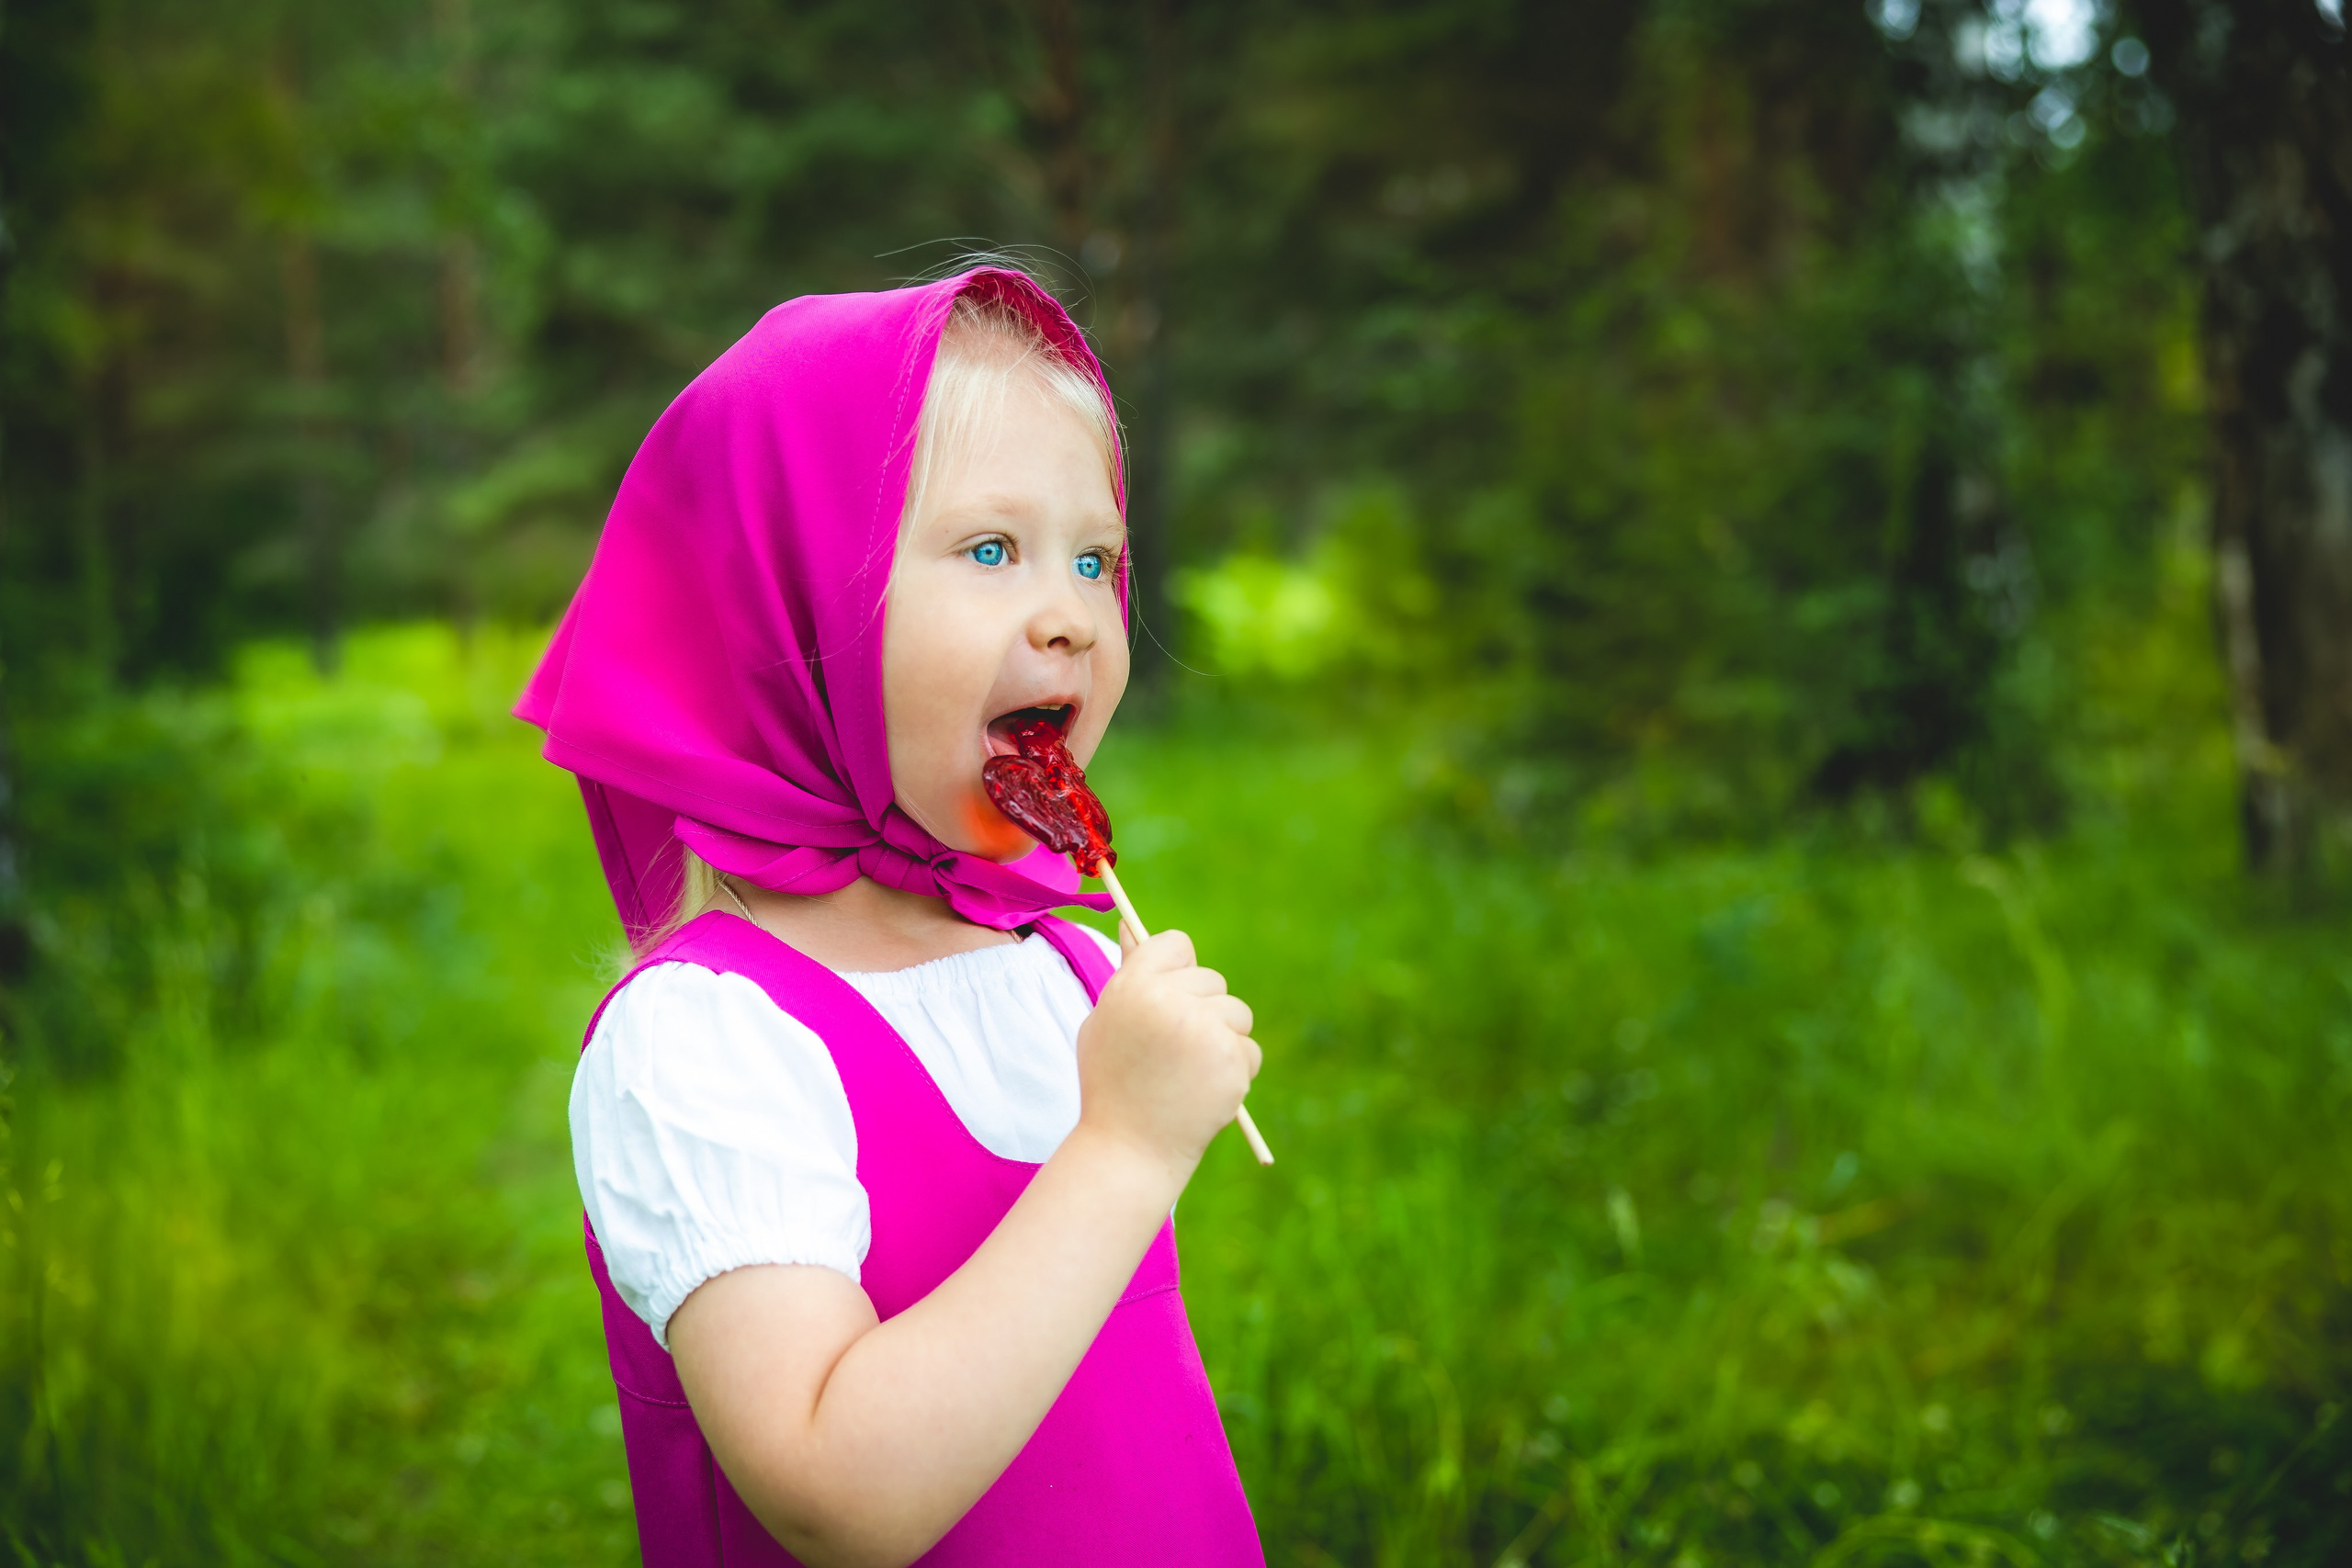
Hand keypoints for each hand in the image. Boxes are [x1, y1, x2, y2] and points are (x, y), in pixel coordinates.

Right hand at [1074, 927, 1259, 1184]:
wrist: (1130, 1148)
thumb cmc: (1113, 1082)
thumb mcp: (1106, 1021)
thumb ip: (1128, 973)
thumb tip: (1130, 923)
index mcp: (1134, 985)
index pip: (1176, 944)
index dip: (1176, 971)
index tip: (1168, 999)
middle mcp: (1170, 1001)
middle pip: (1211, 979)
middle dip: (1200, 1010)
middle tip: (1172, 1051)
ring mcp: (1204, 1031)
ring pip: (1236, 1013)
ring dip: (1222, 1038)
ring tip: (1189, 1071)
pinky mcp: (1231, 1061)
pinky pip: (1248, 1048)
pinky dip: (1234, 1069)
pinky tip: (1204, 1089)